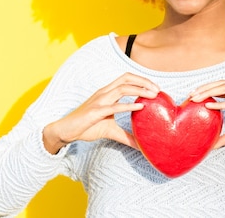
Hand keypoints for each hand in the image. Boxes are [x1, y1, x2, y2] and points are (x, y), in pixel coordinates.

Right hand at [42, 73, 158, 153]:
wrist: (66, 131)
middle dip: (143, 81)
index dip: (142, 80)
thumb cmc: (87, 127)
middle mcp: (104, 93)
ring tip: (153, 95)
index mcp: (107, 93)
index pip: (127, 79)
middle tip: (158, 90)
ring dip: (139, 89)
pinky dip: (128, 105)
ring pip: (121, 88)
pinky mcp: (95, 112)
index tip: (156, 88)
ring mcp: (99, 101)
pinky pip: (114, 106)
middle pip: (126, 78)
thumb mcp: (111, 131)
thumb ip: (126, 136)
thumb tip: (141, 146)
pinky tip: (140, 106)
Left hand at [190, 80, 224, 150]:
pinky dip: (222, 104)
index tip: (194, 95)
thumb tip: (213, 144)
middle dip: (205, 87)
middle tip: (190, 95)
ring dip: (209, 92)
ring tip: (196, 98)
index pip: (224, 86)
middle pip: (223, 84)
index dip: (208, 88)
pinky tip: (209, 106)